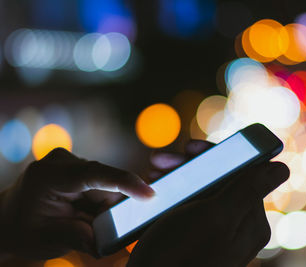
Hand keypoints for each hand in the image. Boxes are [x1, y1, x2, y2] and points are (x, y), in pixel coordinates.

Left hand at [0, 148, 153, 258]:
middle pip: (104, 182)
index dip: (124, 182)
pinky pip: (100, 182)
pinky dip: (97, 200)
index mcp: (48, 177)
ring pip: (105, 183)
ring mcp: (68, 160)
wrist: (7, 220)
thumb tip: (113, 239)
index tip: (149, 194)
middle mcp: (60, 161)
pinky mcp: (75, 164)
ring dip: (101, 205)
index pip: (94, 174)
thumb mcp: (50, 240)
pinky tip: (81, 210)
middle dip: (108, 207)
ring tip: (80, 219)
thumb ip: (83, 237)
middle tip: (93, 226)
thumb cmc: (25, 231)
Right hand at [127, 140, 289, 266]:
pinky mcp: (196, 235)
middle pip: (219, 179)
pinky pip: (189, 204)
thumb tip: (282, 168)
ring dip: (178, 176)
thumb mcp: (216, 217)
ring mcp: (216, 230)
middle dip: (190, 165)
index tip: (189, 148)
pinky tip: (157, 189)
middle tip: (161, 162)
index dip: (216, 155)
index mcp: (250, 221)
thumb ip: (248, 190)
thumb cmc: (180, 256)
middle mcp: (237, 225)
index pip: (241, 173)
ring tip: (154, 174)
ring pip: (201, 189)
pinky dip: (173, 192)